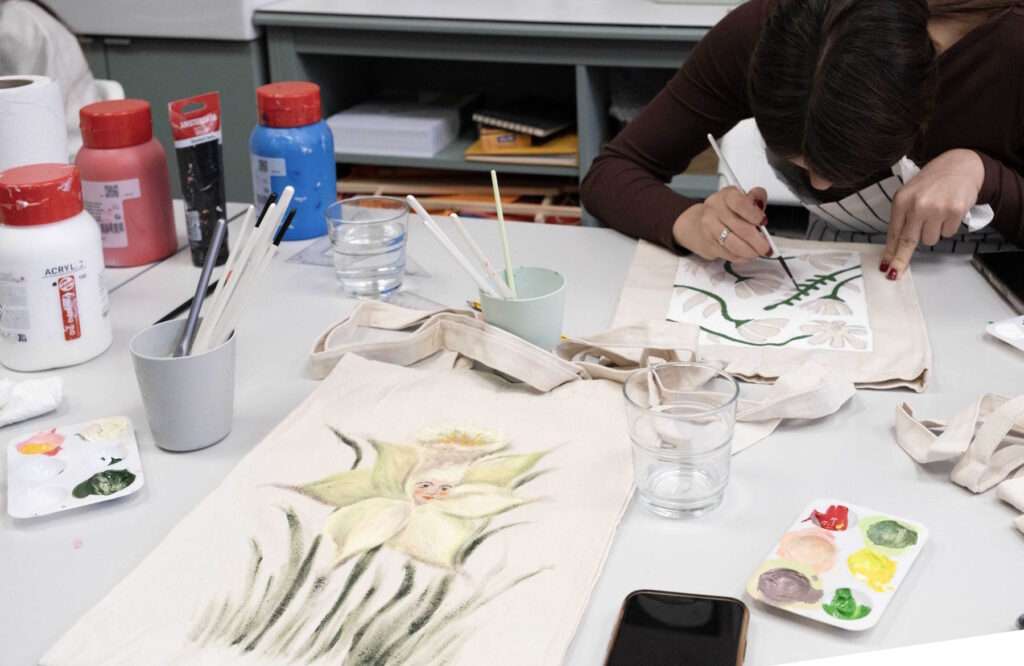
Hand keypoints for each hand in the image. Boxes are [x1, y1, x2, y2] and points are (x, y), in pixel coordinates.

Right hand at [672, 186, 770, 260]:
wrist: (698, 225)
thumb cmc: (724, 212)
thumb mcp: (741, 199)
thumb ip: (755, 198)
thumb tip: (760, 203)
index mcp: (726, 196)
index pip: (741, 203)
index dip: (755, 214)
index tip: (763, 222)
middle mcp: (715, 210)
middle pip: (741, 228)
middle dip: (758, 241)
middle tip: (767, 247)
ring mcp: (709, 228)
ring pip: (734, 244)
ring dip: (750, 252)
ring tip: (757, 252)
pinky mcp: (708, 244)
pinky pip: (729, 254)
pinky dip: (741, 257)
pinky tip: (745, 254)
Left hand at [881, 149, 984, 279]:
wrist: (959, 165)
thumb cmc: (931, 183)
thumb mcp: (909, 195)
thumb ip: (902, 218)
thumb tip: (894, 248)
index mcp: (901, 200)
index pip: (894, 232)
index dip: (890, 252)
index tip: (885, 267)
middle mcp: (918, 205)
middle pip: (908, 241)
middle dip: (901, 259)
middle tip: (895, 272)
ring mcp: (937, 209)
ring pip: (930, 240)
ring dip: (932, 232)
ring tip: (936, 214)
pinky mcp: (955, 211)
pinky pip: (948, 233)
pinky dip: (948, 226)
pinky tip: (948, 212)